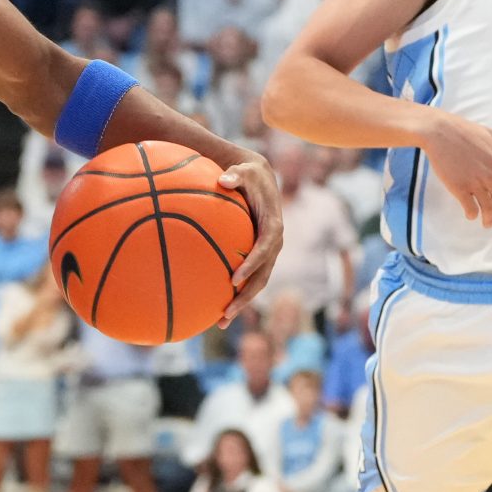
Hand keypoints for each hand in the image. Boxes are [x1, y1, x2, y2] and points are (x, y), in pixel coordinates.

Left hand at [220, 153, 283, 327]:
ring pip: (258, 284)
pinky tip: (217, 306)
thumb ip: (234, 175)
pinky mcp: (259, 256)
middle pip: (263, 276)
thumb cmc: (248, 174)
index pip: (264, 250)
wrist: (260, 179)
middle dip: (246, 297)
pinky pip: (250, 278)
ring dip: (242, 303)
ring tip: (221, 321)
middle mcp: (274, 244)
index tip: (234, 279)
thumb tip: (223, 179)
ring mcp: (268, 253)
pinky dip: (237, 293)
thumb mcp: (243, 170)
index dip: (251, 265)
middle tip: (226, 312)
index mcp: (273, 226)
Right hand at [419, 112, 491, 227]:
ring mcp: (474, 182)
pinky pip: (470, 207)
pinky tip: (471, 215)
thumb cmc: (464, 131)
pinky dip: (472, 215)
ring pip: (488, 208)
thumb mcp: (491, 135)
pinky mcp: (458, 187)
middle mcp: (490, 176)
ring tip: (486, 223)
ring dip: (489, 219)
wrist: (438, 132)